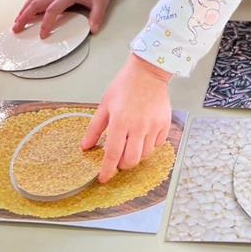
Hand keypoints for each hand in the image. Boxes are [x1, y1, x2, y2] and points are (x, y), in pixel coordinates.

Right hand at [12, 0, 112, 38]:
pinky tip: (24, 14)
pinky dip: (28, 6)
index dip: (46, 23)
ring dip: (23, 10)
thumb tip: (93, 29)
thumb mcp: (101, 2)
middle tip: (16, 29)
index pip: (52, 10)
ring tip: (16, 22)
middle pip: (36, 3)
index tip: (42, 35)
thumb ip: (97, 16)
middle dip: (25, 16)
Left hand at [81, 54, 172, 183]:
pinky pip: (157, 144)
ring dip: (136, 155)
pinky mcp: (165, 124)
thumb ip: (95, 128)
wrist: (148, 73)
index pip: (112, 154)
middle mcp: (138, 126)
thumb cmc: (125, 85)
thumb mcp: (105, 105)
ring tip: (131, 144)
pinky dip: (149, 145)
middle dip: (122, 165)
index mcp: (120, 121)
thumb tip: (85, 147)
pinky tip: (143, 135)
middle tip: (117, 159)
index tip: (103, 178)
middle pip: (131, 160)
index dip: (107, 170)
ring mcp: (153, 125)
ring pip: (145, 155)